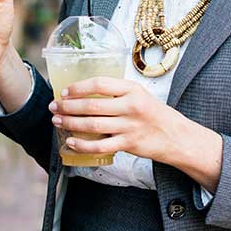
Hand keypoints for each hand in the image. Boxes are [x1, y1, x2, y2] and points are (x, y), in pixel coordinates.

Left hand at [49, 76, 195, 164]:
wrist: (176, 136)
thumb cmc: (154, 113)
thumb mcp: (138, 94)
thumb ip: (116, 92)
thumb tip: (83, 93)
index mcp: (132, 89)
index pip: (99, 84)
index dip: (78, 87)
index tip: (65, 91)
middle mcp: (131, 106)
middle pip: (92, 105)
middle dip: (68, 106)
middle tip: (54, 106)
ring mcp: (130, 126)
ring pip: (93, 125)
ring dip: (71, 123)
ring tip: (57, 121)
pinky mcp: (129, 144)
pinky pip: (100, 146)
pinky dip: (83, 145)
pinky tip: (71, 142)